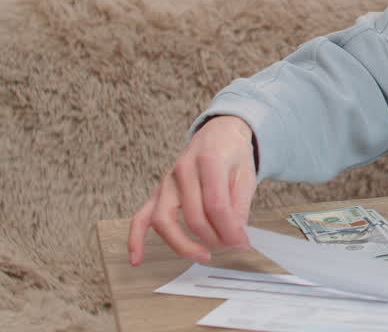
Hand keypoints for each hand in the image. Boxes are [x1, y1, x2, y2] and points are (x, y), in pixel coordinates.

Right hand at [128, 115, 257, 265]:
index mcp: (208, 161)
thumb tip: (235, 235)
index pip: (216, 206)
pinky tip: (137, 259)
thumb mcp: (246, 174)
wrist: (218, 134)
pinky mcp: (158, 193)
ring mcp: (166, 183)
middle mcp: (182, 171)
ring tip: (203, 256)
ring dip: (183, 244)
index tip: (243, 242)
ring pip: (164, 221)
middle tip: (232, 247)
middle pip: (193, 216)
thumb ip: (240, 204)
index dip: (230, 230)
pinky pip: (141, 217)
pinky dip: (136, 239)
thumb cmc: (233, 155)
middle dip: (215, 239)